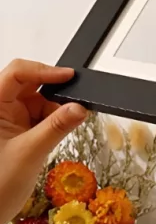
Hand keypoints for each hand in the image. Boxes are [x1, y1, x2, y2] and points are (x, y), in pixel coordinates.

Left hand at [0, 59, 87, 223]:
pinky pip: (39, 117)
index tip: (69, 77)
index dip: (44, 70)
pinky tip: (54, 135)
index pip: (17, 73)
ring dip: (53, 112)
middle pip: (29, 85)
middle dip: (53, 95)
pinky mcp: (16, 131)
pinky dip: (51, 123)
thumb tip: (80, 107)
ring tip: (61, 128)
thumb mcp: (31, 152)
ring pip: (37, 101)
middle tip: (73, 106)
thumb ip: (58, 127)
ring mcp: (7, 120)